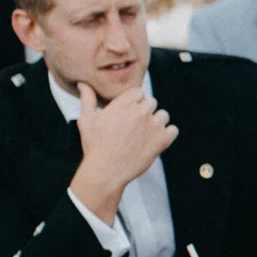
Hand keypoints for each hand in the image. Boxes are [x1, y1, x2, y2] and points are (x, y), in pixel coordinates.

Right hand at [71, 85, 175, 220]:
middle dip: (144, 111)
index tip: (129, 113)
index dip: (134, 102)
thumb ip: (87, 99)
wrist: (105, 171)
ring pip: (163, 115)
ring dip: (157, 122)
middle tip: (135, 126)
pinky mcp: (162, 140)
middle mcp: (140, 111)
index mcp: (123, 103)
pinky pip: (173, 130)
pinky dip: (167, 134)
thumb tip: (83, 84)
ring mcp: (153, 125)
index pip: (139, 92)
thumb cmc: (94, 146)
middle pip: (151, 102)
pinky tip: (156, 140)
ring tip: (144, 134)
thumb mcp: (86, 120)